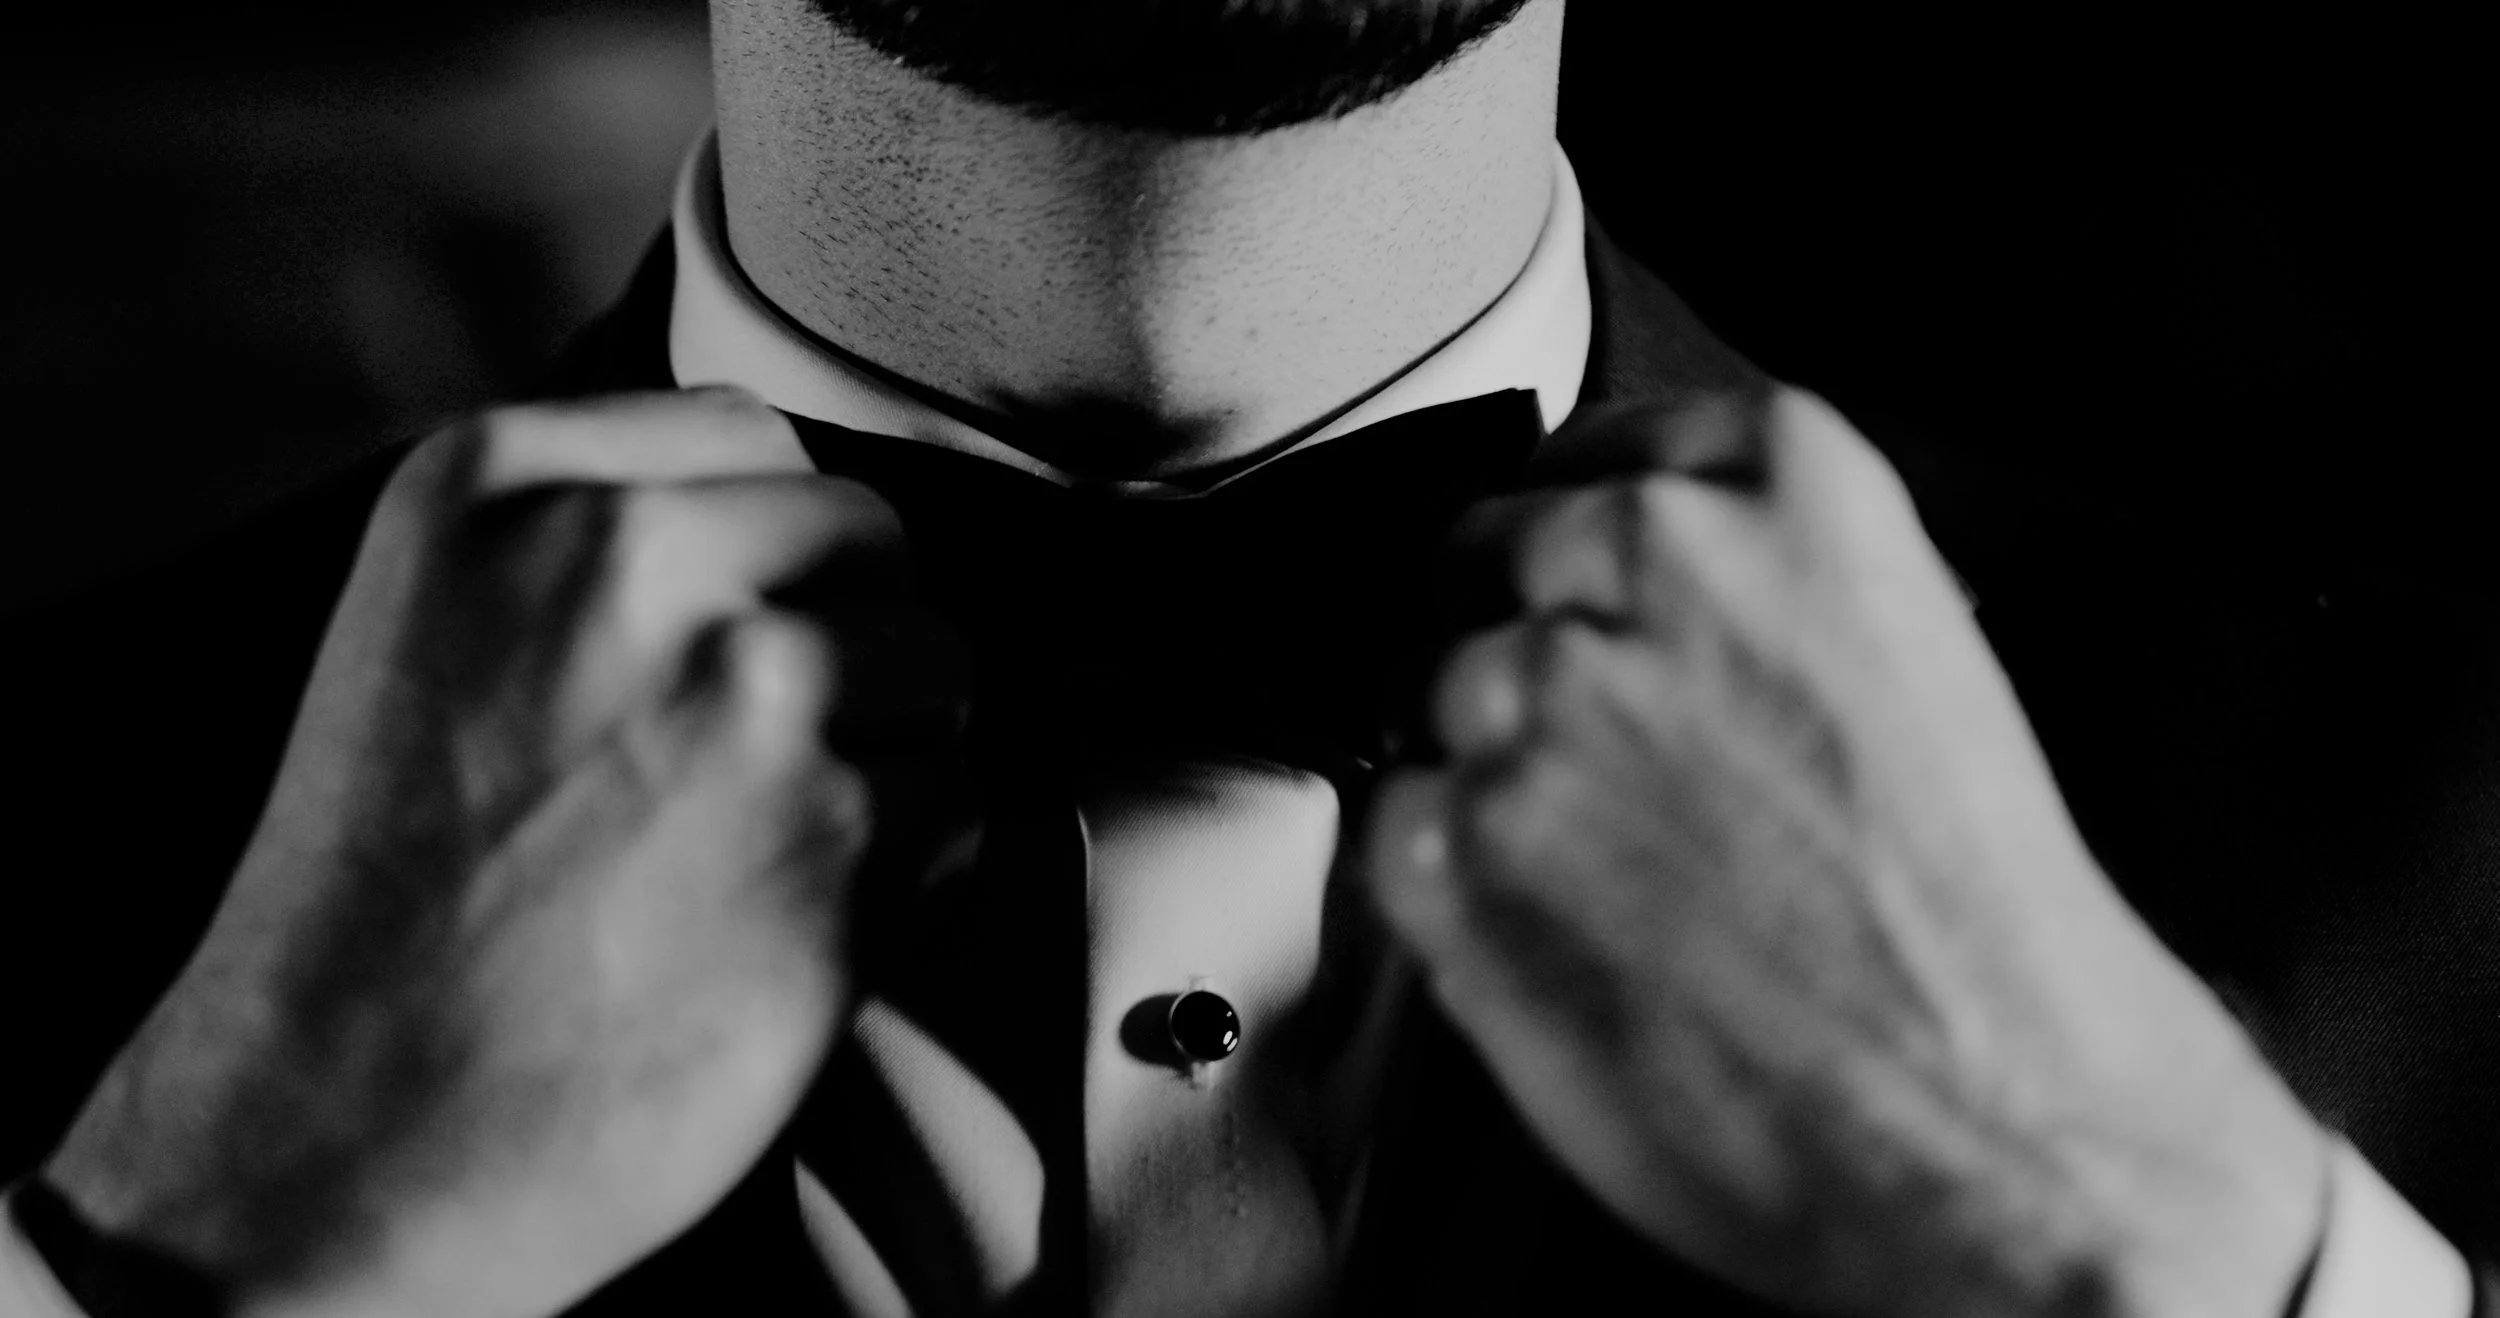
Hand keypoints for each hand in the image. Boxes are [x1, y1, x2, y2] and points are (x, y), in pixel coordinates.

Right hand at [43, 389, 963, 1317]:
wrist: (345, 1140)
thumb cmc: (396, 903)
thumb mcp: (434, 630)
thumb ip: (597, 539)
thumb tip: (799, 510)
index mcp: (503, 485)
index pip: (754, 437)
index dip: (770, 554)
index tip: (722, 638)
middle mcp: (632, 561)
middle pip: (871, 538)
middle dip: (848, 641)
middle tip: (750, 761)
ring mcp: (748, 693)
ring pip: (938, 667)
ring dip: (890, 757)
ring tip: (749, 852)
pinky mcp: (841, 836)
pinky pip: (964, 805)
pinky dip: (910, 872)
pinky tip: (781, 928)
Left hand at [1368, 390, 2329, 1317]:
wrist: (2003, 1128)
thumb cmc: (1983, 936)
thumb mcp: (1913, 665)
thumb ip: (1765, 593)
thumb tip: (1643, 605)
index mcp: (1792, 490)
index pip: (1609, 445)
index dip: (1581, 532)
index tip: (1581, 584)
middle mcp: (1649, 561)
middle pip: (1492, 551)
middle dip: (1522, 639)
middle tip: (1592, 758)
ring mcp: (1537, 697)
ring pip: (1433, 687)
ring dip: (1487, 767)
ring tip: (1605, 878)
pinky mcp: (1453, 843)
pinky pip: (1395, 816)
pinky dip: (1449, 878)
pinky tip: (1562, 938)